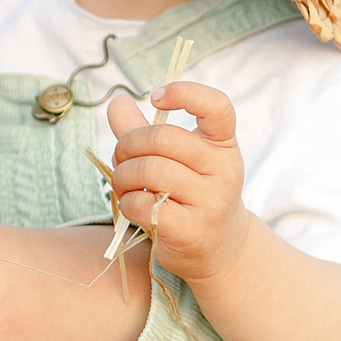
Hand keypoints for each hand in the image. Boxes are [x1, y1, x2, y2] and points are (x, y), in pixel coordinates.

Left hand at [106, 84, 251, 285]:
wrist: (218, 248)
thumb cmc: (189, 194)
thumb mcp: (175, 158)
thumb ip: (143, 129)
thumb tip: (116, 100)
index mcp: (223, 144)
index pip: (216, 106)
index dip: (185, 93)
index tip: (155, 98)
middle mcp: (224, 169)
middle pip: (163, 138)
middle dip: (128, 144)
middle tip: (120, 158)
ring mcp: (212, 201)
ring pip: (150, 170)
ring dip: (122, 175)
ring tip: (122, 182)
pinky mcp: (192, 230)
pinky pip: (145, 205)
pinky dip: (127, 202)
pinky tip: (132, 205)